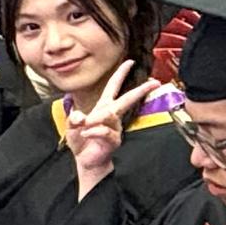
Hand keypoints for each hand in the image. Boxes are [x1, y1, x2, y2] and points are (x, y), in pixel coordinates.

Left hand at [65, 60, 160, 184]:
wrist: (86, 162)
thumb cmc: (81, 142)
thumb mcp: (72, 126)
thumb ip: (73, 118)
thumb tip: (81, 116)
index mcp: (103, 107)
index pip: (113, 86)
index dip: (121, 73)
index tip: (130, 62)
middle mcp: (112, 115)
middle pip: (127, 99)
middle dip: (141, 90)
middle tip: (154, 82)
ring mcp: (115, 128)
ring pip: (109, 114)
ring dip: (95, 118)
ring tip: (83, 126)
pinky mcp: (114, 140)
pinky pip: (104, 131)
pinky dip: (92, 132)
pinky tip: (85, 135)